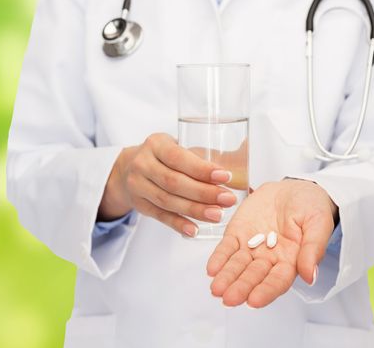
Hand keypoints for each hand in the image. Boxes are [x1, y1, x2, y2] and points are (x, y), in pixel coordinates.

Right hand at [99, 133, 236, 235]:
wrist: (127, 169)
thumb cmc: (164, 156)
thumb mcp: (180, 146)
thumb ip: (208, 153)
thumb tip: (247, 147)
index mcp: (156, 144)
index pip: (179, 158)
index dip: (202, 169)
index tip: (225, 176)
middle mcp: (143, 163)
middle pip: (174, 182)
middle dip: (204, 193)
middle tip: (228, 200)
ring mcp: (138, 186)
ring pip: (168, 201)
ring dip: (195, 210)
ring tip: (218, 215)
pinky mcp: (139, 205)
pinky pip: (160, 216)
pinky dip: (178, 224)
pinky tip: (195, 230)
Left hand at [206, 179, 337, 307]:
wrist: (294, 189)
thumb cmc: (311, 207)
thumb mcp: (319, 223)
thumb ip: (313, 249)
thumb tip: (311, 276)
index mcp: (291, 261)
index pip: (278, 280)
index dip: (266, 290)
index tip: (254, 301)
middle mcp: (269, 259)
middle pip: (254, 276)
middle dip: (241, 287)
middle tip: (229, 298)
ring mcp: (252, 248)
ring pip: (237, 266)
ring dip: (227, 277)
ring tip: (217, 288)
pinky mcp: (238, 234)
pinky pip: (226, 248)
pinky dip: (219, 258)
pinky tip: (212, 268)